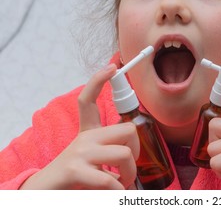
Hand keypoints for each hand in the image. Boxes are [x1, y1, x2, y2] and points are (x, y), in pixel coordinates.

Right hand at [20, 64, 139, 188]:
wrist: (42, 193)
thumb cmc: (73, 176)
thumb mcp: (90, 160)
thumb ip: (108, 153)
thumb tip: (132, 157)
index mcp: (87, 134)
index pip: (89, 101)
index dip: (98, 81)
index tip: (111, 67)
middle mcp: (84, 139)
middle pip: (126, 130)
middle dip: (137, 150)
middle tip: (130, 167)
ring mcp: (79, 153)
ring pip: (124, 154)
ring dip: (129, 174)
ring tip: (123, 184)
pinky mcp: (75, 170)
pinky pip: (110, 180)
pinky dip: (118, 191)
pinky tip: (114, 193)